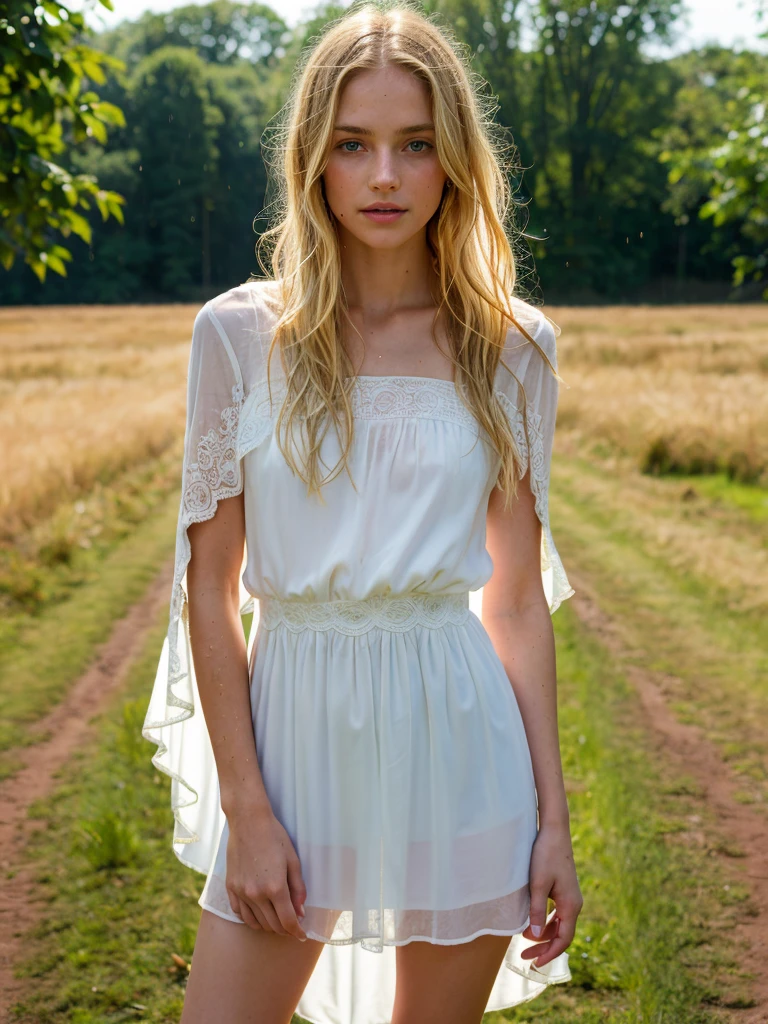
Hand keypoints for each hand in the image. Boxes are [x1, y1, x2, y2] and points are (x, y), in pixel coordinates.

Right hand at [225, 807, 308, 940]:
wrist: (248, 821)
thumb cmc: (274, 837)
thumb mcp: (293, 860)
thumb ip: (298, 888)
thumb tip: (300, 911)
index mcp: (275, 887)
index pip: (287, 921)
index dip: (297, 932)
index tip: (302, 935)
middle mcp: (256, 894)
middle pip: (272, 925)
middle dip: (285, 930)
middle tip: (292, 927)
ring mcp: (241, 892)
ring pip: (255, 922)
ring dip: (268, 926)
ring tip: (277, 922)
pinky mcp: (230, 887)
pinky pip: (239, 913)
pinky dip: (251, 918)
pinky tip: (259, 914)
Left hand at [521, 819, 582, 968]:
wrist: (554, 831)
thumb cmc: (545, 855)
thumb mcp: (538, 884)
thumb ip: (536, 910)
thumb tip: (533, 935)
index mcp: (571, 905)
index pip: (563, 939)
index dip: (549, 954)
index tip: (535, 963)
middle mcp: (574, 904)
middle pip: (561, 934)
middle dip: (544, 947)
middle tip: (524, 956)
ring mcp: (569, 897)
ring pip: (558, 925)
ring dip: (543, 935)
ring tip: (524, 941)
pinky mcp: (563, 890)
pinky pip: (556, 914)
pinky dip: (545, 922)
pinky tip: (532, 924)